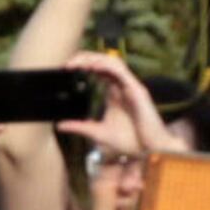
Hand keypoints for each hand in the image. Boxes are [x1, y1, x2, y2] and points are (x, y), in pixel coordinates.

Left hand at [59, 50, 178, 162]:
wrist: (150, 151)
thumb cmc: (130, 143)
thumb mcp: (98, 133)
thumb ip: (80, 127)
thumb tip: (59, 125)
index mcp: (114, 93)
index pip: (99, 70)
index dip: (83, 64)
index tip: (66, 68)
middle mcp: (122, 86)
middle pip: (104, 62)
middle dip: (85, 58)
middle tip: (68, 64)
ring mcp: (130, 87)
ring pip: (113, 62)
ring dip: (95, 58)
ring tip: (78, 62)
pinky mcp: (137, 90)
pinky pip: (122, 71)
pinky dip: (107, 66)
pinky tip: (93, 67)